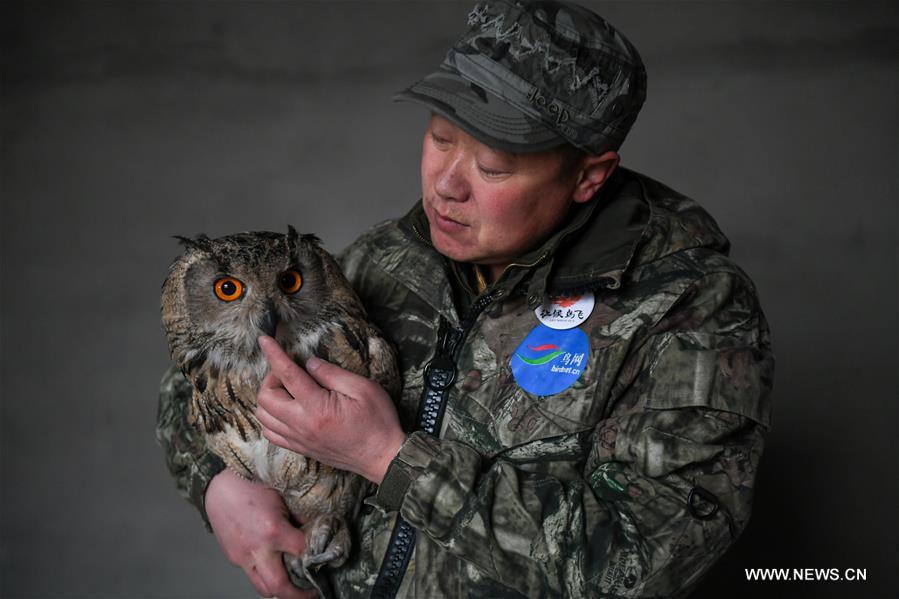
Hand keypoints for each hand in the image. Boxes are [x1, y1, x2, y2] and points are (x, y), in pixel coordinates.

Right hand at [205, 469, 314, 598]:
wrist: (218, 486)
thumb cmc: (252, 485)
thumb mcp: (283, 497)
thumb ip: (298, 519)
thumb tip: (314, 532)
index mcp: (273, 531)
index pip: (303, 553)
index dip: (315, 556)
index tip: (324, 559)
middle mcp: (257, 549)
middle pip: (279, 586)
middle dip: (298, 595)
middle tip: (312, 593)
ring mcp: (242, 557)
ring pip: (263, 588)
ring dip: (280, 590)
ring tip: (294, 586)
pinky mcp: (233, 558)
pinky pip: (252, 575)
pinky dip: (266, 575)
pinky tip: (275, 565)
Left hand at [255, 335, 406, 483]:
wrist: (382, 458)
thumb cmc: (378, 422)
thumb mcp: (363, 389)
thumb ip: (333, 374)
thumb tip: (309, 363)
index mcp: (317, 407)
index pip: (287, 374)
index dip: (273, 354)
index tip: (264, 340)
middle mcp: (302, 425)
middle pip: (265, 397)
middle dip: (271, 377)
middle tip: (290, 371)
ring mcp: (299, 439)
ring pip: (263, 416)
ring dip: (269, 398)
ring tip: (288, 389)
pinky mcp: (301, 448)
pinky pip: (271, 434)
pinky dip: (270, 418)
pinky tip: (286, 409)